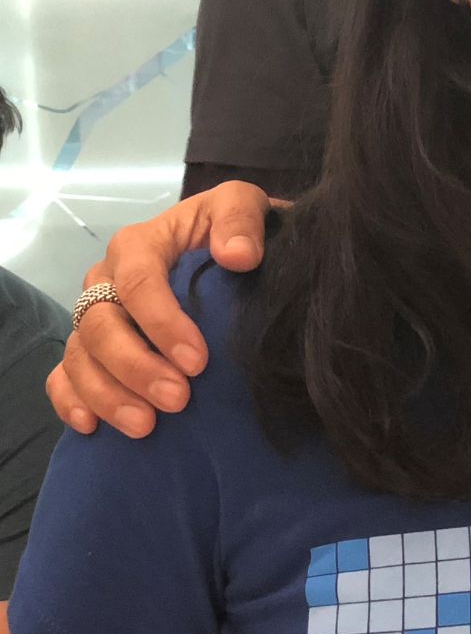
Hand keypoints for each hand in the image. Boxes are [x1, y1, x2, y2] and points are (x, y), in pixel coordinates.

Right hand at [45, 181, 276, 437]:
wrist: (230, 249)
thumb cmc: (232, 229)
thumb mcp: (243, 205)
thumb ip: (240, 220)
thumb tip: (239, 256)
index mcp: (138, 245)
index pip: (137, 283)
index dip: (163, 324)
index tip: (198, 361)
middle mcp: (105, 281)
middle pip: (101, 326)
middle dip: (135, 367)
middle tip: (178, 400)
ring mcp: (95, 316)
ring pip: (80, 356)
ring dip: (107, 394)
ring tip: (145, 426)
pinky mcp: (91, 347)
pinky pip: (63, 375)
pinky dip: (71, 401)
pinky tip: (92, 427)